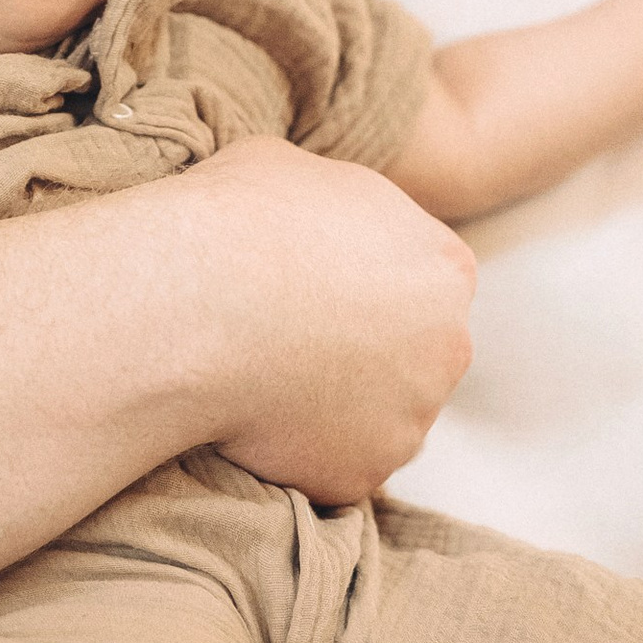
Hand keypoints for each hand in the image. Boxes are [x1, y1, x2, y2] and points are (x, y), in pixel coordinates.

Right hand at [180, 138, 477, 504]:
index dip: (362, 287)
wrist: (194, 307)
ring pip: (376, 417)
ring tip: (261, 383)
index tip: (312, 290)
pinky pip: (334, 465)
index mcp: (443, 266)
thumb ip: (331, 204)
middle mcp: (447, 346)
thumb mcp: (291, 170)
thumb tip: (312, 214)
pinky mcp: (364, 472)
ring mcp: (411, 417)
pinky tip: (251, 422)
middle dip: (362, 352)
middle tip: (288, 341)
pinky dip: (300, 453)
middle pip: (412, 356)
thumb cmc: (238, 224)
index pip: (421, 284)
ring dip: (334, 407)